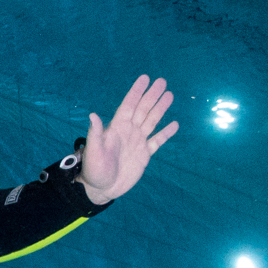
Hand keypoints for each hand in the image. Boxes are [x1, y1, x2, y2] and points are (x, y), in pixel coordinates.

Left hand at [80, 75, 176, 204]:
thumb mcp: (94, 151)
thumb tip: (92, 115)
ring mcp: (138, 142)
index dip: (136, 92)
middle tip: (162, 81)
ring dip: (160, 109)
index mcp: (117, 127)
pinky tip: (174, 124)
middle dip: (152, 96)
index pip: (128, 105)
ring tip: (169, 95)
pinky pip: (157, 141)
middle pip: (143, 109)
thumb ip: (95, 133)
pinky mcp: (144, 154)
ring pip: (152, 121)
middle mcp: (129, 131)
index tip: (145, 78)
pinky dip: (166, 133)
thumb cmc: (94, 169)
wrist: (102, 188)